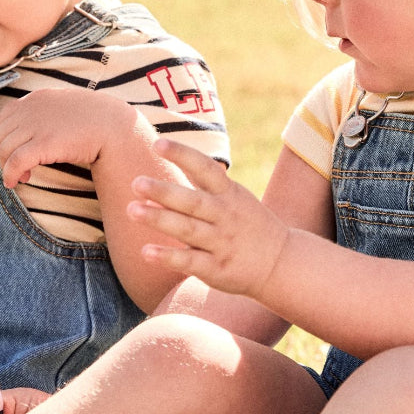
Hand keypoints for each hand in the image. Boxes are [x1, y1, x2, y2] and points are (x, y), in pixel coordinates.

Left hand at [0, 89, 132, 188]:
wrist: (114, 125)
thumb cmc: (95, 119)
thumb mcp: (65, 106)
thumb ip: (45, 112)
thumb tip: (31, 129)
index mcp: (36, 98)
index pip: (4, 117)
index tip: (1, 152)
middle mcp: (32, 109)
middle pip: (2, 135)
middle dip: (2, 154)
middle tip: (13, 168)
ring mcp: (37, 125)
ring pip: (6, 150)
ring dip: (7, 167)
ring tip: (21, 177)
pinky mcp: (44, 143)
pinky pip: (16, 162)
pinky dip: (10, 174)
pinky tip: (15, 182)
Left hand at [128, 138, 289, 300]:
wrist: (281, 263)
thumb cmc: (249, 224)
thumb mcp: (236, 197)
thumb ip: (205, 183)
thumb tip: (171, 167)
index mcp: (229, 194)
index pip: (205, 169)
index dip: (183, 155)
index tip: (158, 144)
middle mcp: (225, 216)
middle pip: (192, 201)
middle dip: (164, 192)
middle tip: (136, 182)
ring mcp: (221, 243)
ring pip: (187, 230)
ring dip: (159, 220)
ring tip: (132, 210)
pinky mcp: (217, 269)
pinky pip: (189, 262)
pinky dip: (168, 257)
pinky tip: (145, 252)